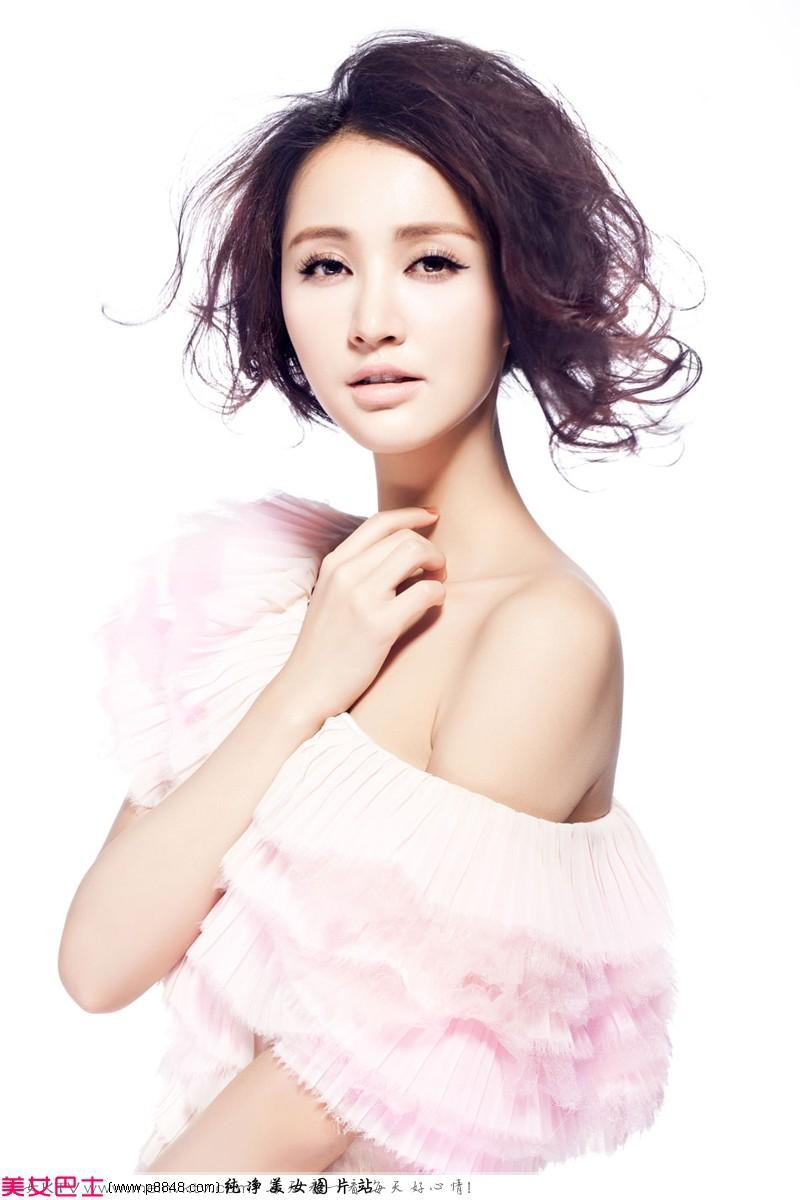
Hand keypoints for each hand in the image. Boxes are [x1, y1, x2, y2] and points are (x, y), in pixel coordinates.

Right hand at [279, 507, 445, 723]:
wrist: (306, 688)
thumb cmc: (325, 647)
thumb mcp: (331, 597)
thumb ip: (357, 573)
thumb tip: (402, 556)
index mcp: (333, 564)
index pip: (379, 522)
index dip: (411, 515)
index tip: (432, 516)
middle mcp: (345, 573)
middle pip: (404, 536)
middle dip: (430, 548)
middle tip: (436, 569)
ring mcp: (361, 598)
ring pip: (416, 553)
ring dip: (437, 565)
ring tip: (436, 584)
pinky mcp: (379, 625)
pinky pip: (427, 592)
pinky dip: (438, 595)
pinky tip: (432, 606)